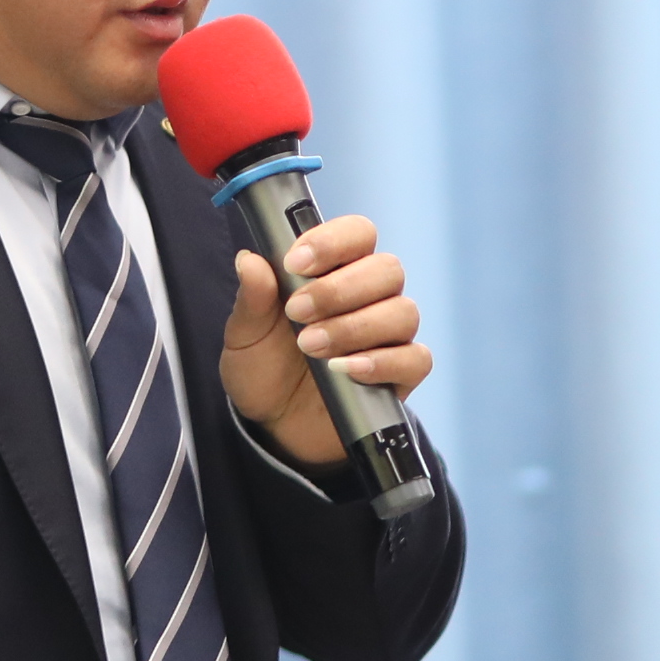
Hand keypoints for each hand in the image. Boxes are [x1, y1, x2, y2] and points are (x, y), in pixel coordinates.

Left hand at [219, 212, 429, 473]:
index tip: (295, 264)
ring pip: (402, 312)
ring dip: (354, 327)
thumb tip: (249, 260)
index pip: (358, 234)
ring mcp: (390, 335)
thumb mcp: (245, 336)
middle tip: (297, 314)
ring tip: (312, 348)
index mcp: (335, 271)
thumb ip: (251, 299)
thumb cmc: (265, 369)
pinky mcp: (402, 374)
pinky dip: (382, 362)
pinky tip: (346, 370)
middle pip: (387, 269)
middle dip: (340, 290)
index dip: (333, 242)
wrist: (275, 426)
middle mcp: (370, 296)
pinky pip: (414, 358)